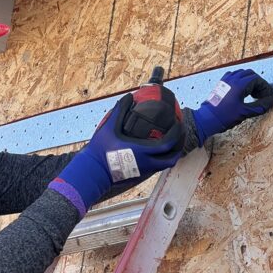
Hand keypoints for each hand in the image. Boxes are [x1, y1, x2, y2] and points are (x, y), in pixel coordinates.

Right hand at [49, 93, 184, 215]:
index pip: (168, 144)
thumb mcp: (109, 128)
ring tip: (170, 143)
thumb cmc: (100, 151)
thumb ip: (120, 110)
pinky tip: (156, 151)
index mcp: (142, 151)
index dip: (176, 133)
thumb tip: (129, 96)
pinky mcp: (139, 176)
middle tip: (179, 135)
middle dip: (179, 146)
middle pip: (172, 158)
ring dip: (171, 154)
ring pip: (165, 165)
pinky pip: (157, 168)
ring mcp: (144, 171)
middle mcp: (146, 163)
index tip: (178, 123)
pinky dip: (161, 159)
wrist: (93, 173)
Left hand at [191, 69, 272, 145]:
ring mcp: (225, 81)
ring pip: (242, 74)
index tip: (267, 97)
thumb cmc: (223, 116)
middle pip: (250, 74)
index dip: (265, 88)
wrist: (206, 119)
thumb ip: (260, 106)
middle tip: (261, 95)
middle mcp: (232, 79)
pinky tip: (241, 91)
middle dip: (258, 83)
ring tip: (253, 94)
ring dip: (250, 81)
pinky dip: (240, 81)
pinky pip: (233, 77)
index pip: (257, 79)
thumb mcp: (245, 112)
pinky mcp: (220, 84)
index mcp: (239, 84)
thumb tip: (271, 101)